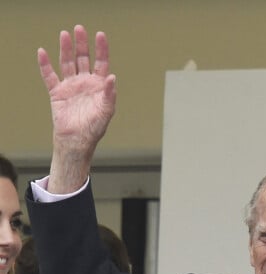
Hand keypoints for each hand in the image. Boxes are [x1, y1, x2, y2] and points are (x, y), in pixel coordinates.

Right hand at [37, 24, 115, 191]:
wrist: (77, 141)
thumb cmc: (94, 128)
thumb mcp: (106, 111)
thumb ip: (109, 94)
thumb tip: (112, 77)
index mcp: (98, 86)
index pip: (101, 63)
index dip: (101, 49)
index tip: (100, 35)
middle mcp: (84, 83)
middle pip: (83, 59)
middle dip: (82, 44)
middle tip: (79, 29)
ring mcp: (70, 86)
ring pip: (67, 63)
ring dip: (66, 49)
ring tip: (65, 35)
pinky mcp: (57, 92)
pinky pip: (49, 76)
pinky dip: (45, 65)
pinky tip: (43, 52)